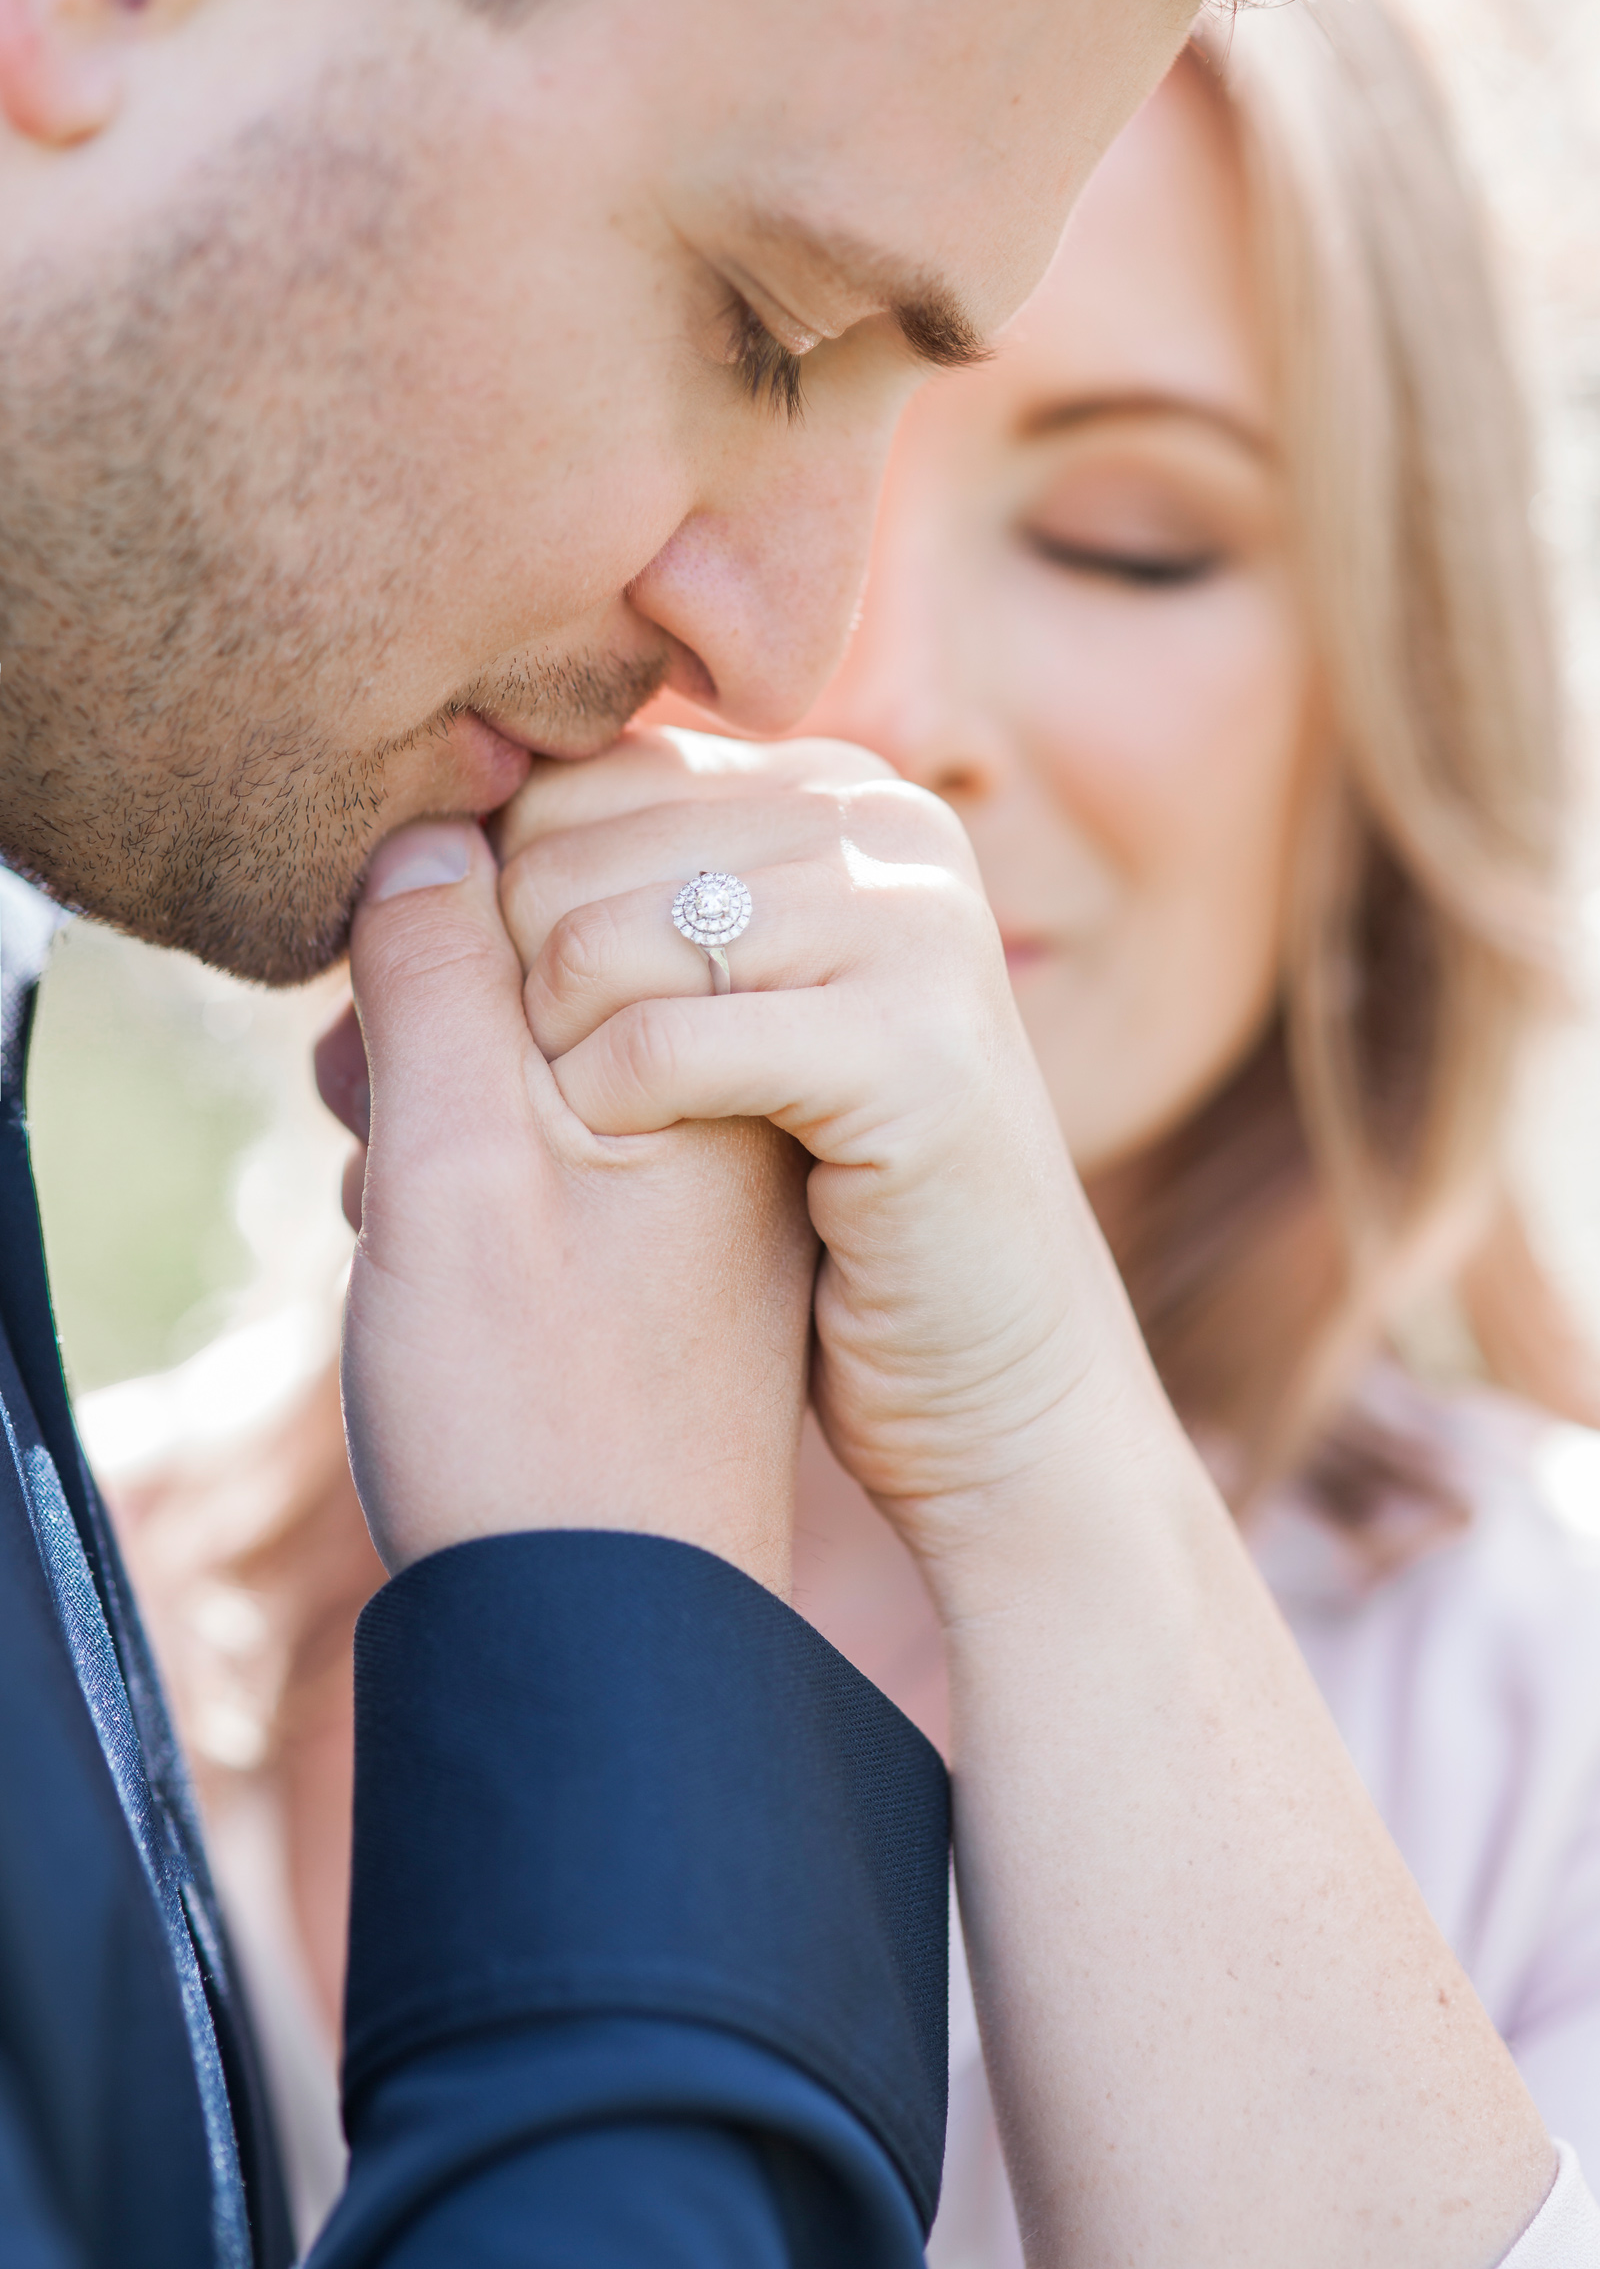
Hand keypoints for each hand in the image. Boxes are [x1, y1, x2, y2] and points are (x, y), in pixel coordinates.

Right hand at [314, 819, 815, 1586]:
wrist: (609, 1639)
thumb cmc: (531, 1416)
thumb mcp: (460, 1174)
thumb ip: (447, 984)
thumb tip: (439, 830)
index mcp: (724, 1052)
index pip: (589, 866)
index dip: (456, 911)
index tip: (399, 1028)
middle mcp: (741, 1097)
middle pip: (569, 947)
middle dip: (444, 1001)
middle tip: (372, 1104)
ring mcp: (713, 1171)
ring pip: (551, 1042)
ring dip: (445, 1083)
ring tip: (387, 1186)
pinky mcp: (674, 1237)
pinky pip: (566, 1130)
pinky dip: (481, 1154)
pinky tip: (420, 1228)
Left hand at [495, 728, 1167, 1587]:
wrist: (995, 1372)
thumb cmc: (823, 1202)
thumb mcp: (721, 1016)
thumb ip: (618, 905)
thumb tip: (411, 848)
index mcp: (833, 791)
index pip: (570, 784)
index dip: (492, 911)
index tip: (508, 1033)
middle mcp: (884, 826)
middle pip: (562, 852)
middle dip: (501, 991)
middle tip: (523, 1108)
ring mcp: (910, 925)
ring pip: (593, 937)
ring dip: (543, 1062)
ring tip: (575, 1143)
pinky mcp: (910, 1046)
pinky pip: (658, 1043)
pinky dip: (603, 1115)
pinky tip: (627, 1167)